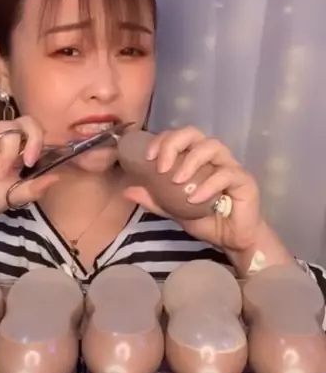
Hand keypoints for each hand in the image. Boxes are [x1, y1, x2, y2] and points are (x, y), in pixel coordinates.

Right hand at [0, 103, 58, 223]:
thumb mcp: (15, 196)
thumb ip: (36, 187)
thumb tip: (57, 178)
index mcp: (19, 153)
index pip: (38, 136)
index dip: (45, 142)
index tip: (47, 158)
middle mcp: (5, 140)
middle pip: (28, 123)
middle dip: (34, 140)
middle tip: (29, 160)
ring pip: (9, 123)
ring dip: (10, 148)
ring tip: (1, 170)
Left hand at [123, 126, 261, 250]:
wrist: (232, 240)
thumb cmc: (206, 219)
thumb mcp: (174, 210)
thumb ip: (154, 199)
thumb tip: (128, 191)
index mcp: (197, 158)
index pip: (179, 137)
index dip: (162, 140)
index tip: (147, 157)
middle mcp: (214, 157)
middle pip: (195, 133)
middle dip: (174, 144)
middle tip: (161, 167)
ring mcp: (230, 165)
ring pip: (212, 146)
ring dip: (190, 161)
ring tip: (177, 181)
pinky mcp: (244, 180)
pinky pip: (226, 174)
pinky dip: (208, 185)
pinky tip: (195, 199)